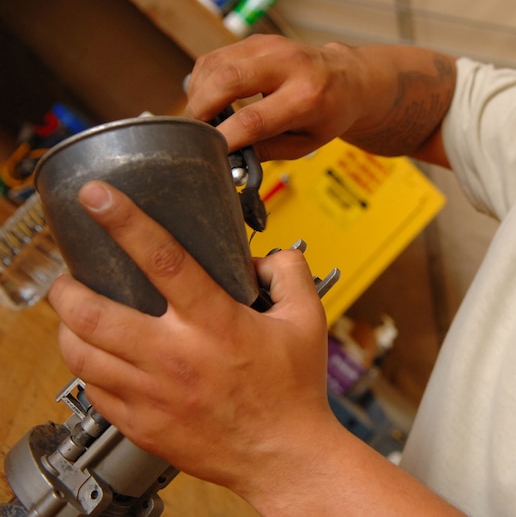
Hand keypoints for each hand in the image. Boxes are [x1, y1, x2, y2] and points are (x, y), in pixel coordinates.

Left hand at [48, 180, 336, 497]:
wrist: (285, 456)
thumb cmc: (294, 392)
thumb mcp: (308, 321)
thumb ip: (289, 273)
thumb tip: (265, 257)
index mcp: (217, 325)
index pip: (163, 260)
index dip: (125, 222)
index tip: (98, 198)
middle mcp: (177, 357)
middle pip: (96, 312)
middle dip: (68, 287)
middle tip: (69, 275)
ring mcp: (153, 394)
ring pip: (82, 354)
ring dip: (67, 327)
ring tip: (72, 314)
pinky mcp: (141, 424)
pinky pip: (93, 391)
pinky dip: (86, 367)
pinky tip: (96, 357)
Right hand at [184, 35, 456, 165]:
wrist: (348, 78)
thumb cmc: (328, 115)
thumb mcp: (306, 143)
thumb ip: (266, 150)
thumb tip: (226, 159)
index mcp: (308, 96)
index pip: (255, 118)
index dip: (225, 136)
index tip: (207, 152)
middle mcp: (289, 64)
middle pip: (228, 80)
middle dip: (201, 109)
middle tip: (192, 134)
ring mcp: (271, 46)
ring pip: (216, 66)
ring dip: (198, 95)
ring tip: (201, 120)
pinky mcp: (256, 40)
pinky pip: (216, 58)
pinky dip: (203, 81)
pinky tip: (208, 100)